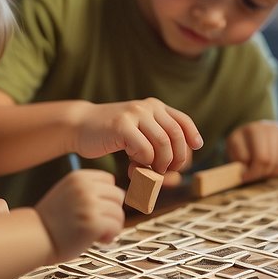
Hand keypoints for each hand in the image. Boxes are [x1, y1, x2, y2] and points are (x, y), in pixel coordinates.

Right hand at [35, 169, 125, 259]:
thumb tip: (116, 195)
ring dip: (112, 226)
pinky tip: (98, 240)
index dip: (107, 196)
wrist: (34, 237)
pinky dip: (110, 236)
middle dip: (112, 211)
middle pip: (118, 195)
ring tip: (97, 233)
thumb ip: (88, 190)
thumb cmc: (51, 220)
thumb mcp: (67, 192)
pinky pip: (116, 227)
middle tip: (99, 223)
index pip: (110, 180)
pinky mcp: (93, 223)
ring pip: (119, 213)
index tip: (99, 208)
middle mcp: (85, 188)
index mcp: (78, 178)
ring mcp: (89, 205)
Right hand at [74, 98, 202, 174]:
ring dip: (159, 164)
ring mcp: (134, 114)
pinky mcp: (121, 126)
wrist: (81, 125)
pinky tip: (133, 165)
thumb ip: (157, 142)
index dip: (193, 136)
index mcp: (155, 107)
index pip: (183, 121)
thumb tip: (178, 168)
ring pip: (162, 144)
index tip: (196, 148)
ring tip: (148, 171)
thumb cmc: (111, 134)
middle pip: (176, 137)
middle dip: (175, 159)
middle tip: (165, 171)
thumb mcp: (138, 132)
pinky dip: (143, 163)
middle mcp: (147, 107)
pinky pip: (144, 150)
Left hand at [227, 120, 277, 182]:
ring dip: (272, 173)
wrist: (256, 130)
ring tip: (263, 171)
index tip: (244, 177)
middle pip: (272, 162)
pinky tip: (273, 167)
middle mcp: (273, 128)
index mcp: (255, 129)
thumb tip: (246, 172)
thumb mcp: (234, 148)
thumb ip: (238, 159)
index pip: (260, 159)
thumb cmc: (244, 142)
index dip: (251, 173)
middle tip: (255, 176)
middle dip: (262, 174)